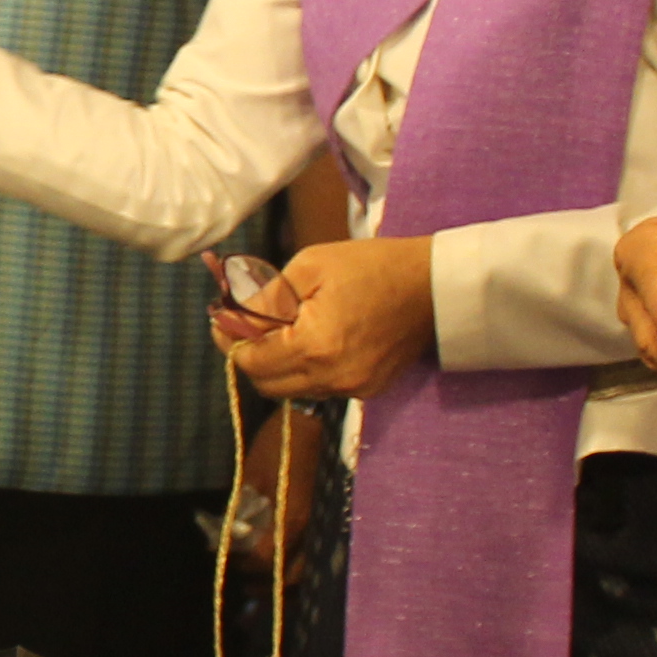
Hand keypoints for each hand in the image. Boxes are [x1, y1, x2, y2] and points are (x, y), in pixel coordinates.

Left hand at [225, 239, 434, 401]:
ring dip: (278, 364)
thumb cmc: (372, 266)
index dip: (229, 339)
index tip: (222, 316)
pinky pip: (321, 388)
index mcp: (314, 347)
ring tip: (281, 328)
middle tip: (246, 324)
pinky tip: (313, 339)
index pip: (250, 361)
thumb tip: (232, 315)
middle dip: (250, 355)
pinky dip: (307, 369)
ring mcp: (353, 389)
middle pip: (267, 384)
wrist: (434, 285)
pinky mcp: (369, 390)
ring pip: (293, 389)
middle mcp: (332, 379)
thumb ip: (265, 297)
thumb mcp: (310, 266)